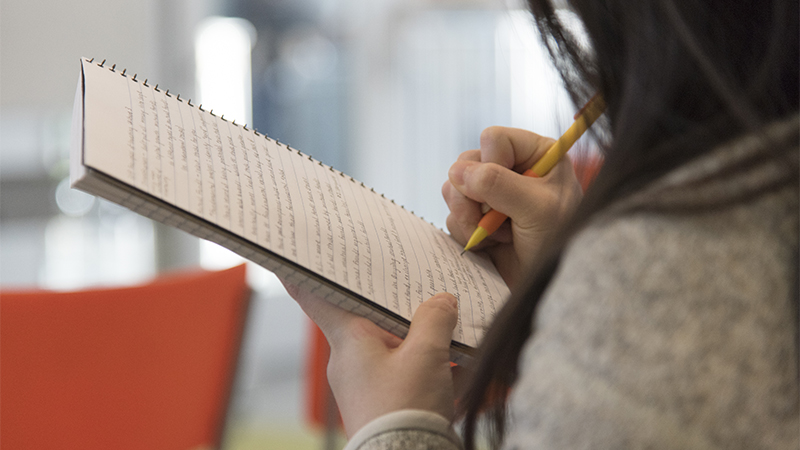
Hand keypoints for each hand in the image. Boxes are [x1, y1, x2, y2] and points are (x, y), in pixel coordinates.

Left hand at [282, 280, 459, 437]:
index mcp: (349, 340)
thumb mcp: (426, 355)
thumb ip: (435, 320)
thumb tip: (442, 302)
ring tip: (453, 328)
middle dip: (400, 306)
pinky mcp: (385, 403)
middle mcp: (351, 361)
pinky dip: (431, 367)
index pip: (319, 299)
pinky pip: (407, 373)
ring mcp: (367, 384)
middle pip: (371, 319)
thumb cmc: (404, 410)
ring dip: (422, 339)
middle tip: (421, 286)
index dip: (305, 276)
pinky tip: (461, 366)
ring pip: (395, 347)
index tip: (291, 260)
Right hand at [443, 126, 582, 286]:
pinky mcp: (476, 218)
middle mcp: (511, 169)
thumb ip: (498, 184)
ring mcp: (491, 195)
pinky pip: (451, 215)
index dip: (491, 163)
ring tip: (496, 235)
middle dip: (475, 196)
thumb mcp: (537, 209)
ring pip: (453, 189)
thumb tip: (457, 171)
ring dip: (469, 217)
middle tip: (497, 219)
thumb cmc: (556, 243)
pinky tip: (492, 244)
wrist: (545, 284)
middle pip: (466, 163)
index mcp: (535, 154)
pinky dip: (466, 232)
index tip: (504, 192)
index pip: (493, 139)